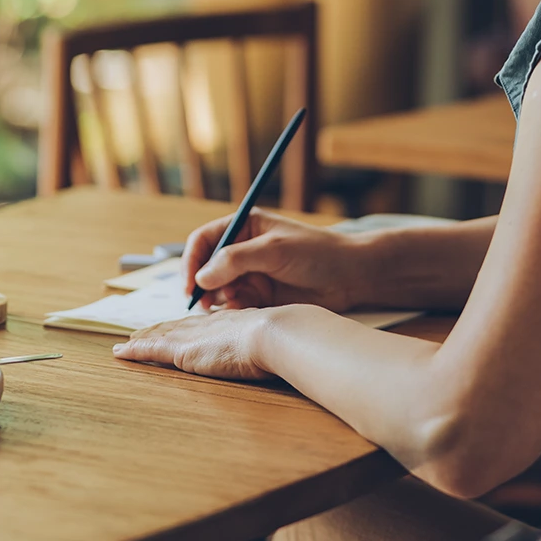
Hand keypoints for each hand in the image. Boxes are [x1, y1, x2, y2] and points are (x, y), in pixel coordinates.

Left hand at [113, 308, 275, 378]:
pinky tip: (121, 353)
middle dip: (157, 329)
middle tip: (141, 333)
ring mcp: (192, 336)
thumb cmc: (281, 339)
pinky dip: (134, 351)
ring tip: (127, 343)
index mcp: (227, 322)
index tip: (176, 327)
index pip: (199, 323)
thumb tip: (277, 349)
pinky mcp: (182, 351)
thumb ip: (266, 343)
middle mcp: (206, 325)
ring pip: (159, 336)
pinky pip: (150, 350)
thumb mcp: (272, 339)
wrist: (274, 334)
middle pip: (175, 326)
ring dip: (141, 339)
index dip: (184, 325)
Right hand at [182, 210, 367, 311]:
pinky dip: (234, 311)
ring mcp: (251, 274)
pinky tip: (245, 312)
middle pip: (206, 268)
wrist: (350, 277)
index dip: (191, 261)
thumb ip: (235, 261)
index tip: (190, 284)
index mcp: (244, 227)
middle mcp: (243, 250)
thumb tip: (202, 277)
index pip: (204, 241)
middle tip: (206, 303)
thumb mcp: (274, 251)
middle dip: (203, 285)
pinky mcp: (260, 296)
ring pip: (219, 289)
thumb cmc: (317, 253)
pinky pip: (235, 305)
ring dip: (220, 299)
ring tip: (234, 304)